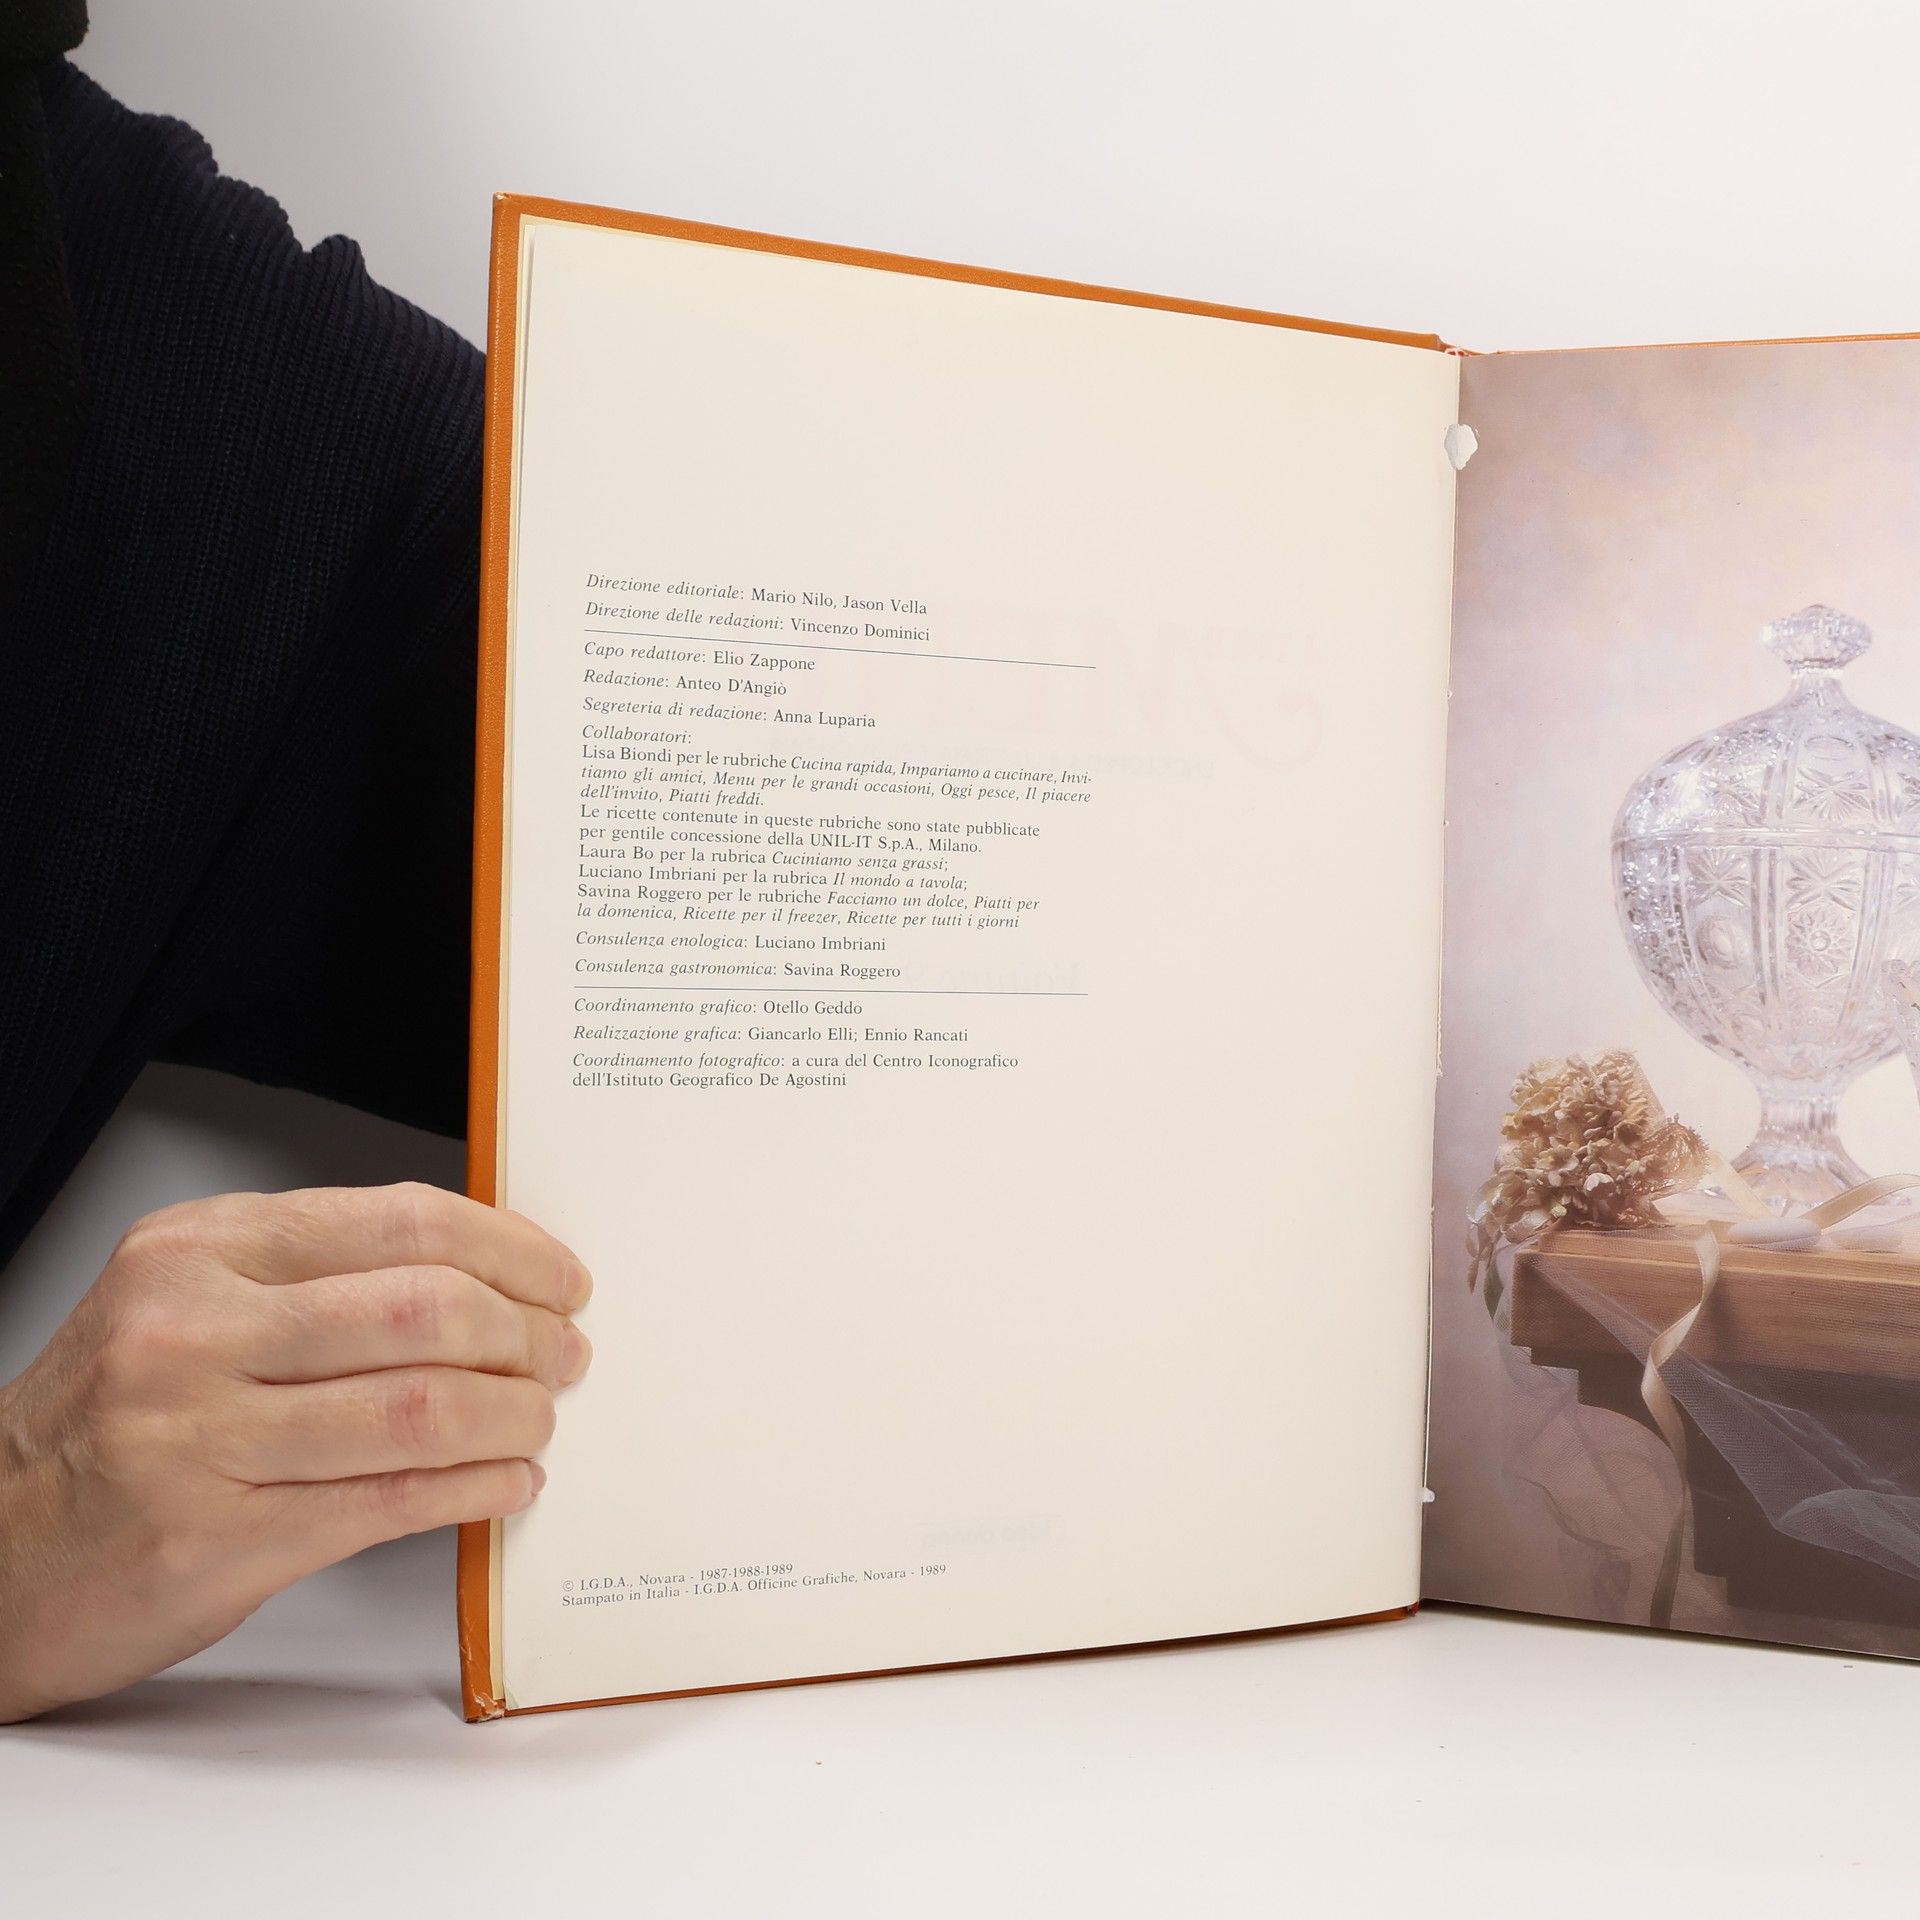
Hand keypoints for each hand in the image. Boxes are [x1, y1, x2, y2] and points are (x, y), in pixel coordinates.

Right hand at [0, 1182, 591, 1721]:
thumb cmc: (110, 1420)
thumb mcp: (190, 1301)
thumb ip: (320, 1274)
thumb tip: (486, 1272)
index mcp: (199, 1251)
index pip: (402, 1221)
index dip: (511, 1249)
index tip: (562, 1277)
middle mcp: (193, 1333)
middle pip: (426, 1310)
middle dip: (526, 1334)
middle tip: (564, 1354)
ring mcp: (199, 1438)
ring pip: (422, 1409)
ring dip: (514, 1415)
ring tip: (540, 1420)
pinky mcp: (218, 1539)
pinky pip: (391, 1502)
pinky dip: (474, 1488)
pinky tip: (504, 1479)